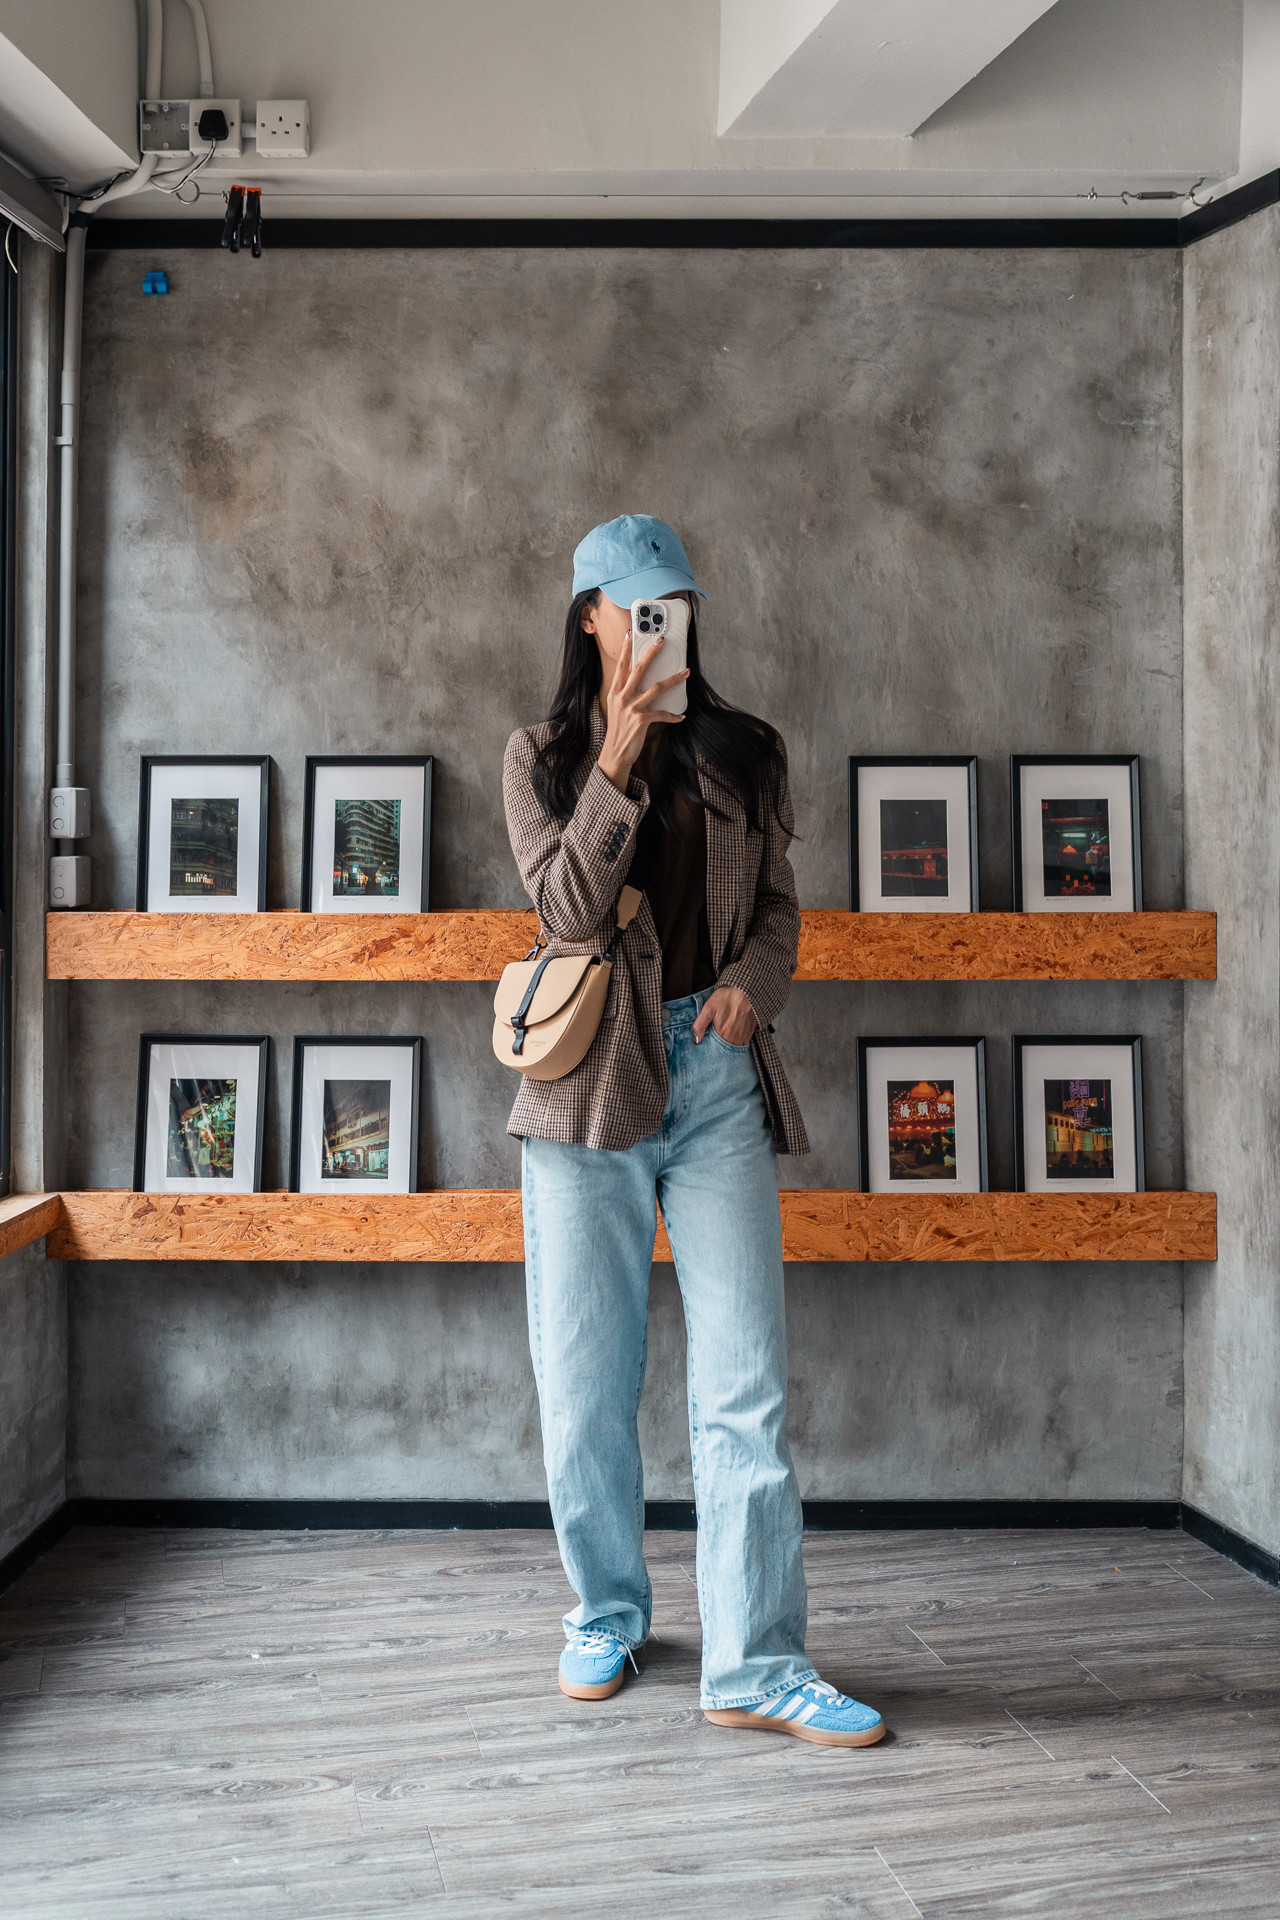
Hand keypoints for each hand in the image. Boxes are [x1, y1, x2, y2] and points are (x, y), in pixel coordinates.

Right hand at [596, 629, 689, 792]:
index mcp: (615, 691)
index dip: (626, 648)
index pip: (621, 665)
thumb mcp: (617, 706)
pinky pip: (662, 714)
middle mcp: (622, 696)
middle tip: (662, 640)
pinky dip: (673, 715)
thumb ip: (626, 692)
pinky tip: (681, 716)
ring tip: (686, 673)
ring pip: (656, 687)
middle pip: (639, 668)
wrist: (614, 753)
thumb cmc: (619, 728)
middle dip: (652, 652)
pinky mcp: (641, 721)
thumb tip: (640, 679)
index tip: (630, 633)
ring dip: (673, 679)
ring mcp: (631, 708)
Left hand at [693, 986, 756, 1046]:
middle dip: (719, 1045)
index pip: (715, 1050)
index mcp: (724, 1034)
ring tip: (723, 1032)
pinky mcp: (751, 1031)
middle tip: (714, 1035)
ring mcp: (745, 1035)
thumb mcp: (709, 1008)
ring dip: (727, 1042)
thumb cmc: (727, 996)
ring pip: (733, 1045)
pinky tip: (731, 1029)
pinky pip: (742, 1041)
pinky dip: (736, 1039)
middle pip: (725, 1048)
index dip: (710, 1047)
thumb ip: (700, 1025)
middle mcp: (736, 1038)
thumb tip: (696, 1040)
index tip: (707, 1041)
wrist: (746, 988)